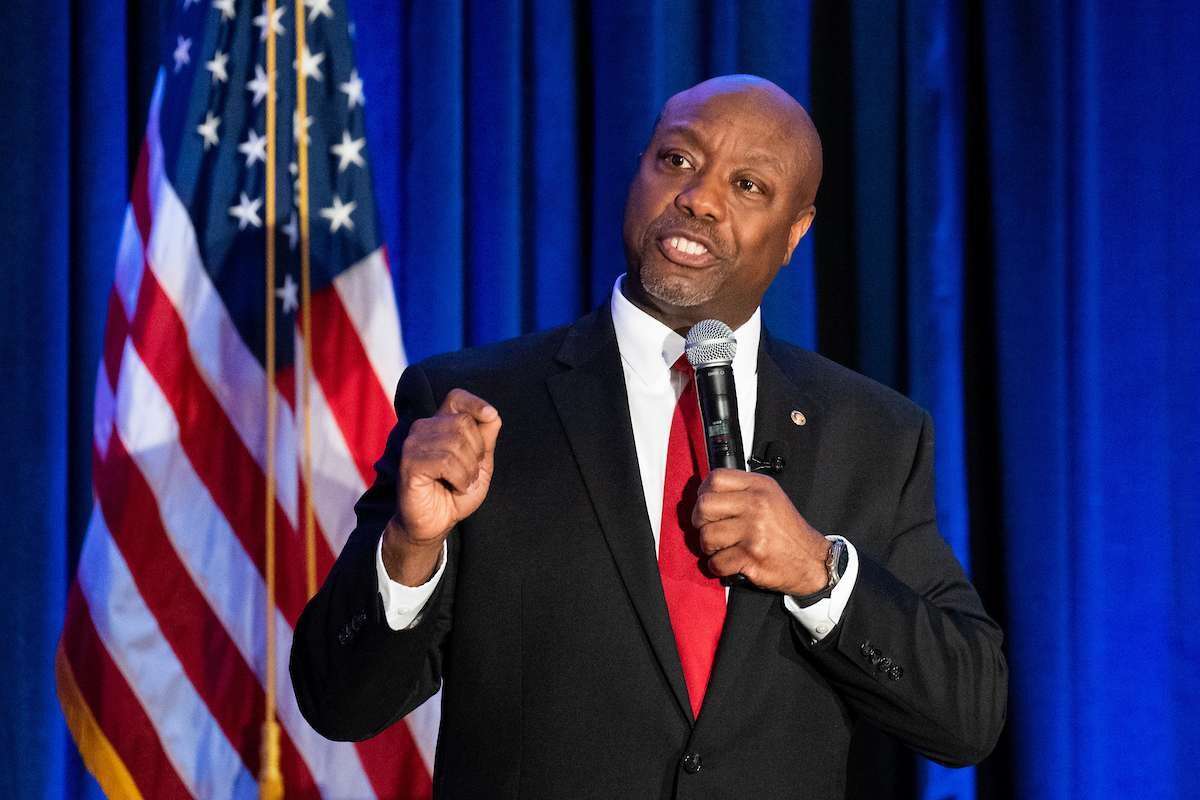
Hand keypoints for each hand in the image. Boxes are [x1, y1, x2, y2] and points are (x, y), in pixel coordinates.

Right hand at [382, 388, 501, 584]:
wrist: (435, 523)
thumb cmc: (456, 492)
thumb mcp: (480, 465)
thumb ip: (486, 440)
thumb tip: (492, 414)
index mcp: (440, 425)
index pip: (456, 398)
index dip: (475, 402)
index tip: (490, 416)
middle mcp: (423, 428)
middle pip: (463, 423)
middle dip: (477, 452)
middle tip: (469, 473)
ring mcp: (413, 444)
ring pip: (456, 443)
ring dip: (468, 470)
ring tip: (461, 483)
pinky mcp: (409, 463)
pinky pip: (445, 461)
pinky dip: (459, 478)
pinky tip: (454, 487)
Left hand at [692, 468, 830, 595]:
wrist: (812, 560)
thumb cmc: (787, 530)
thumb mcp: (771, 497)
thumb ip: (742, 490)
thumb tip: (705, 492)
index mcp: (760, 487)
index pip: (716, 478)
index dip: (704, 492)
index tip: (707, 505)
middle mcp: (757, 505)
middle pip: (704, 506)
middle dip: (700, 522)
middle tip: (710, 529)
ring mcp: (754, 532)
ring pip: (706, 537)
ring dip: (709, 548)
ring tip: (723, 548)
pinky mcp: (751, 557)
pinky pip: (716, 562)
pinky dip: (719, 567)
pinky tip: (731, 563)